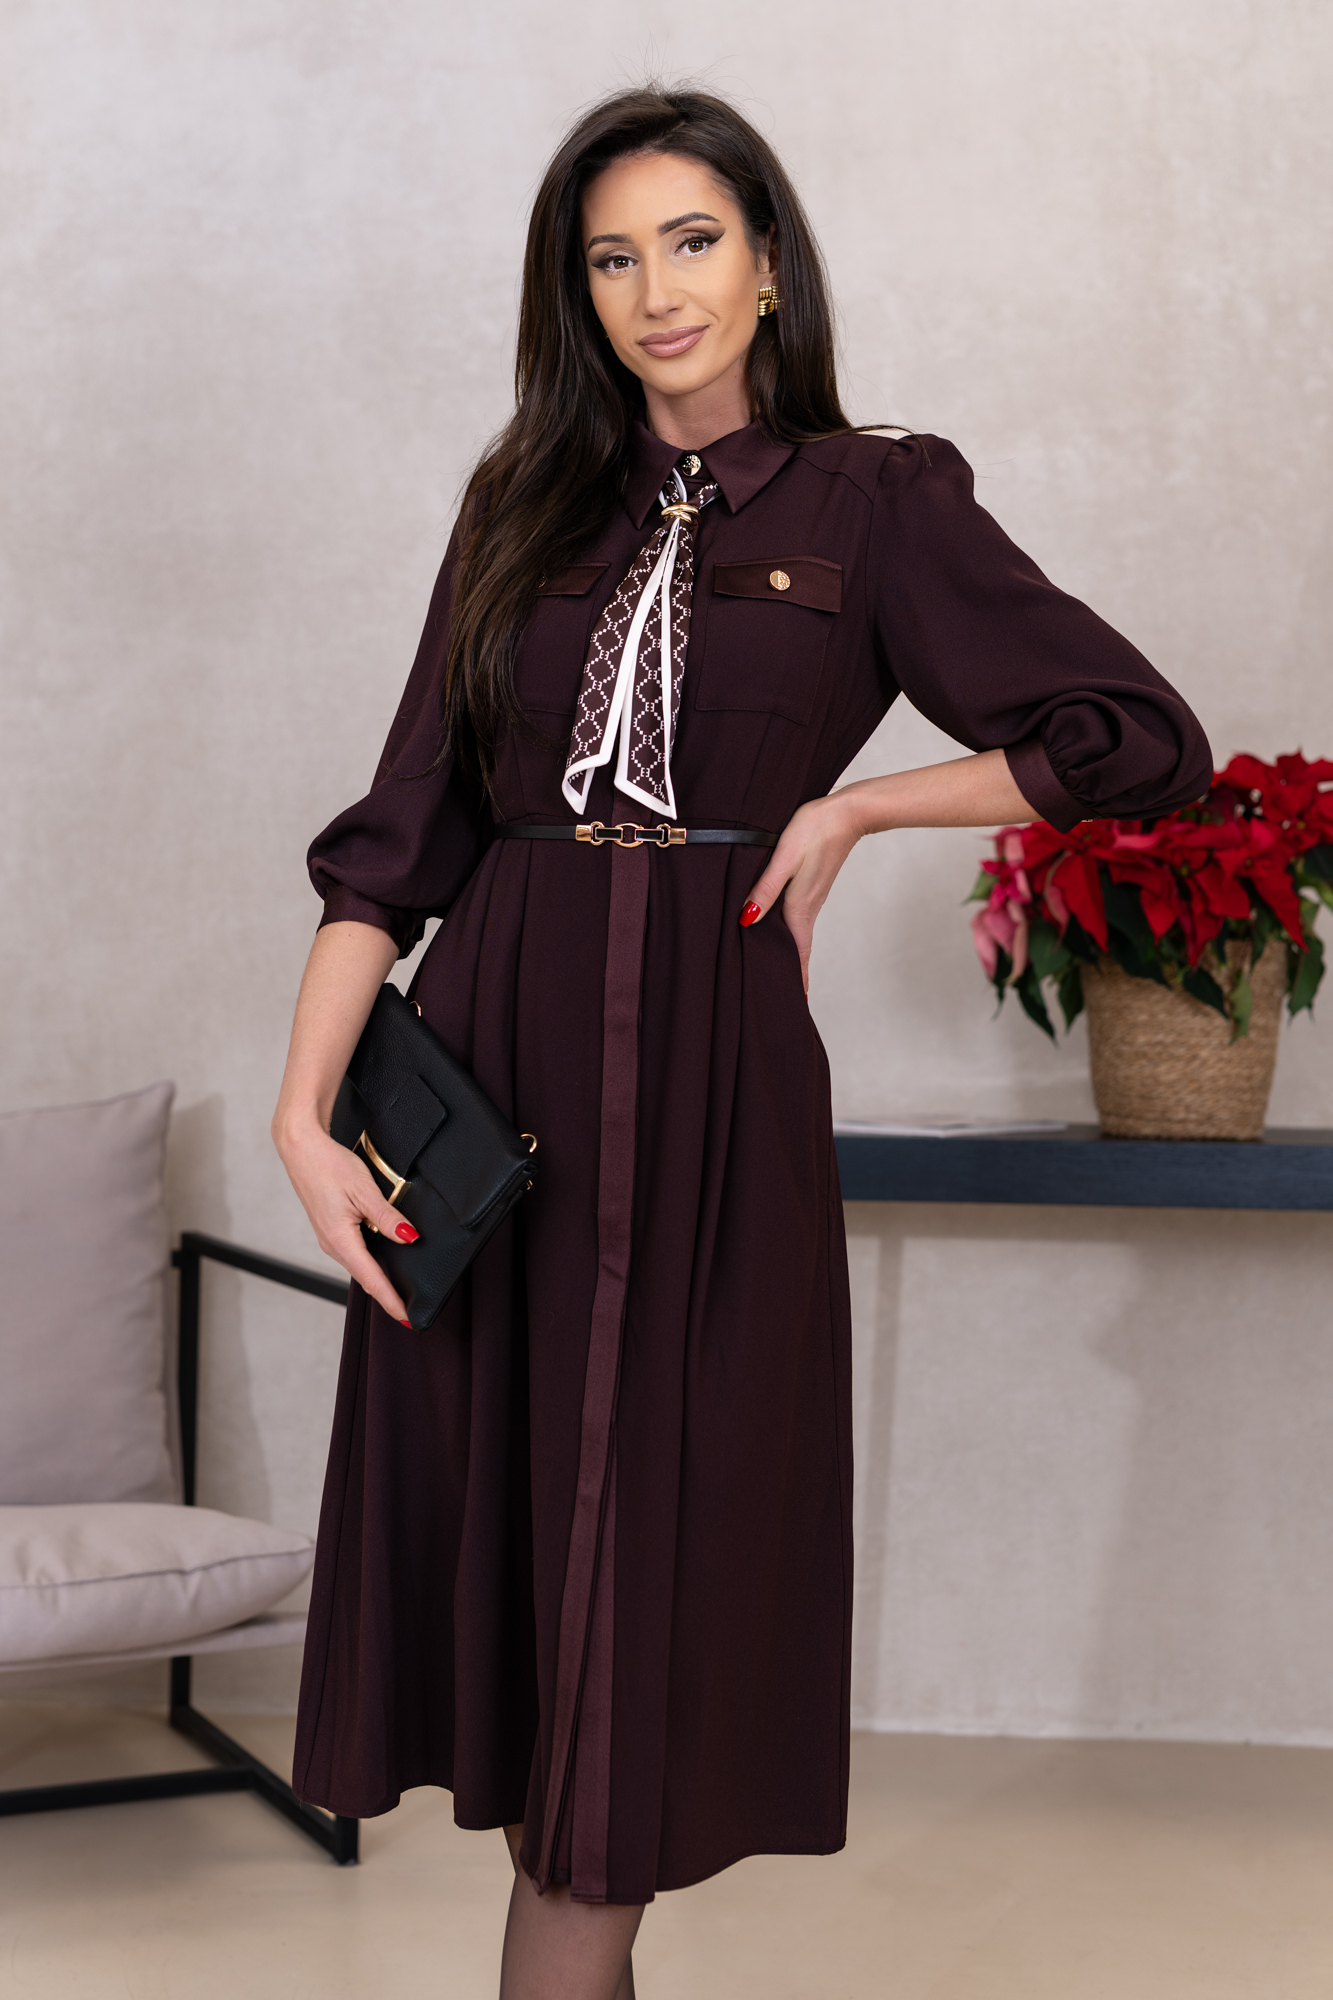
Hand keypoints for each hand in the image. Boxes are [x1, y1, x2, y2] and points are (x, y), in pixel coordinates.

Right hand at [273, 1115, 415, 1323]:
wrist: (301, 1148)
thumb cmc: (329, 1165)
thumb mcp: (364, 1190)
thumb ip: (387, 1217)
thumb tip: (409, 1237)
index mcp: (340, 1239)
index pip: (371, 1279)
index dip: (391, 1300)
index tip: (408, 1318)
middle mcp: (332, 1244)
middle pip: (365, 1277)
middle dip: (386, 1296)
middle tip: (409, 1312)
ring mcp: (329, 1237)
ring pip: (359, 1265)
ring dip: (378, 1280)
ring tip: (400, 1292)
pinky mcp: (330, 1228)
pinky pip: (353, 1252)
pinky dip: (369, 1263)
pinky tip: (382, 1262)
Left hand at [739, 793, 865, 993]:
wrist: (848, 812)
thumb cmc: (815, 828)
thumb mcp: (784, 857)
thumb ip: (765, 888)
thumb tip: (746, 919)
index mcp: (800, 905)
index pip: (798, 952)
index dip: (796, 978)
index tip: (796, 1004)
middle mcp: (809, 907)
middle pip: (799, 949)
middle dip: (792, 973)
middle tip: (783, 997)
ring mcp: (813, 897)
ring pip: (798, 934)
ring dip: (792, 955)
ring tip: (781, 973)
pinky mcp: (813, 886)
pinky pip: (800, 918)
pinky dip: (792, 934)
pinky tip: (782, 933)